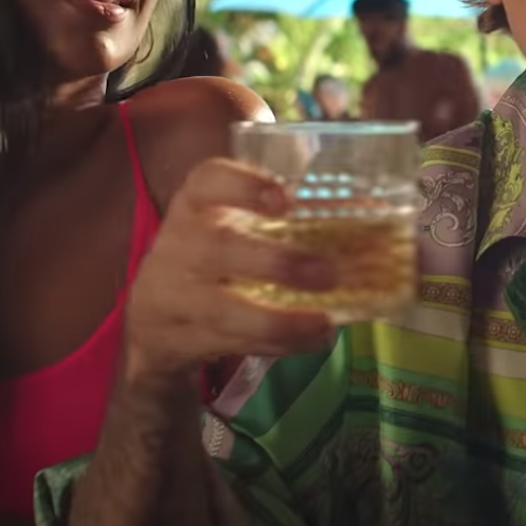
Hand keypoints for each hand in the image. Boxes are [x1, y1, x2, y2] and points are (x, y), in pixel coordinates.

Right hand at [123, 158, 342, 381]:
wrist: (151, 322)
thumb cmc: (211, 261)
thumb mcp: (225, 227)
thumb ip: (279, 217)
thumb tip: (373, 211)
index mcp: (194, 206)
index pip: (206, 181)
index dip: (244, 185)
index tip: (284, 198)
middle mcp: (178, 245)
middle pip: (218, 248)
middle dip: (276, 262)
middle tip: (329, 272)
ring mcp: (173, 296)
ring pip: (224, 309)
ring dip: (280, 320)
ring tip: (325, 322)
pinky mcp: (180, 339)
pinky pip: (232, 343)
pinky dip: (277, 344)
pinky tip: (312, 339)